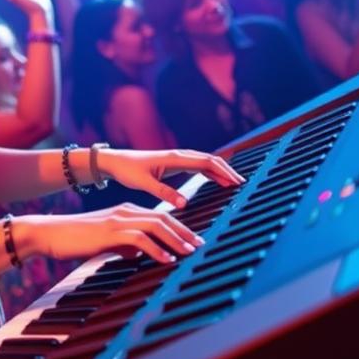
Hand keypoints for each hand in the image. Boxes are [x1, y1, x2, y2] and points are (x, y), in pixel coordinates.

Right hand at [22, 205, 205, 265]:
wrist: (49, 233)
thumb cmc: (75, 239)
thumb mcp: (105, 242)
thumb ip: (124, 246)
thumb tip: (140, 255)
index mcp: (126, 212)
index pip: (160, 217)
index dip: (180, 228)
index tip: (194, 241)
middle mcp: (125, 211)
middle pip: (164, 218)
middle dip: (185, 232)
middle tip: (201, 245)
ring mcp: (117, 220)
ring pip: (156, 226)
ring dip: (176, 240)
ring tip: (190, 252)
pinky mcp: (109, 232)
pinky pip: (139, 239)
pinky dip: (156, 250)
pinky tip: (166, 260)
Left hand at [97, 147, 244, 208]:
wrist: (116, 161)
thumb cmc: (128, 171)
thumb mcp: (144, 184)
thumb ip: (164, 193)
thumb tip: (184, 203)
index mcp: (174, 158)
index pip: (206, 162)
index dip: (223, 171)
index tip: (237, 181)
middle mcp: (178, 155)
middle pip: (210, 160)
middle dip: (227, 170)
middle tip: (242, 183)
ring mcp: (177, 159)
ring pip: (205, 162)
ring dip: (220, 170)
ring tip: (234, 182)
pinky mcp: (174, 164)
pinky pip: (197, 166)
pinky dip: (210, 172)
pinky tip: (217, 180)